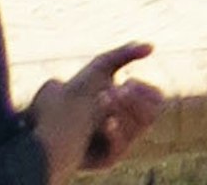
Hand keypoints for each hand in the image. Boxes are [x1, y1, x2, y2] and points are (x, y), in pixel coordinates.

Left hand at [34, 50, 156, 182]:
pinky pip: (121, 147)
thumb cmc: (76, 91)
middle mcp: (129, 125)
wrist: (50, 115)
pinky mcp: (107, 159)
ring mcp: (119, 143)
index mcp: (132, 105)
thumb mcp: (101, 66)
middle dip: (136, 100)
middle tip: (120, 89)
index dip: (146, 91)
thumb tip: (152, 47)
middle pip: (152, 114)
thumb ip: (126, 52)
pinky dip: (116, 132)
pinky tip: (107, 122)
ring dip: (124, 112)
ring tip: (103, 99)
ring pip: (139, 129)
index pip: (156, 100)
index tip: (129, 81)